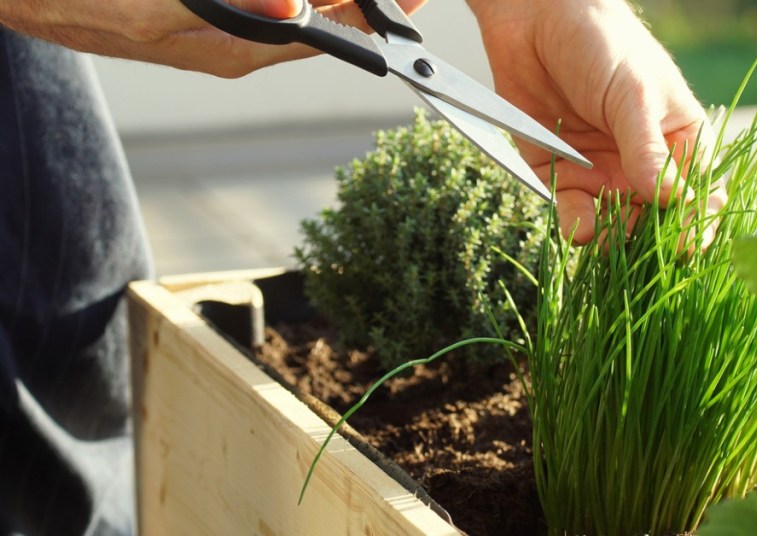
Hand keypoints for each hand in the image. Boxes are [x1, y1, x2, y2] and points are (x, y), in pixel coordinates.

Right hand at [0, 0, 426, 77]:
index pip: (325, 35)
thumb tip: (294, 10)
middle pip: (322, 24)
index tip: (409, 2)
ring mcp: (225, 29)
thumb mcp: (156, 5)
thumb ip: (232, 5)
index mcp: (236, 50)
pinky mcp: (208, 13)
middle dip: (364, 5)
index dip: (371, 17)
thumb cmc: (82, 0)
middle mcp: (240, 44)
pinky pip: (268, 8)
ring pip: (297, 12)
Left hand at [466, 0, 725, 245]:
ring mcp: (603, 174)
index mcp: (679, 141)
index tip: (689, 241)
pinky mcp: (559, 176)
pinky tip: (580, 228)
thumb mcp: (633, 95)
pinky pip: (572, 214)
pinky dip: (576, 226)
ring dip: (614, 239)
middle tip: (644, 249)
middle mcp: (644, 166)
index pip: (700, 194)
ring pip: (616, 227)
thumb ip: (647, 149)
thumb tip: (671, 199)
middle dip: (652, 240)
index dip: (697, 221)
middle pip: (657, 221)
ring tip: (609, 238)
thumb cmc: (601, 43)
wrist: (535, 20)